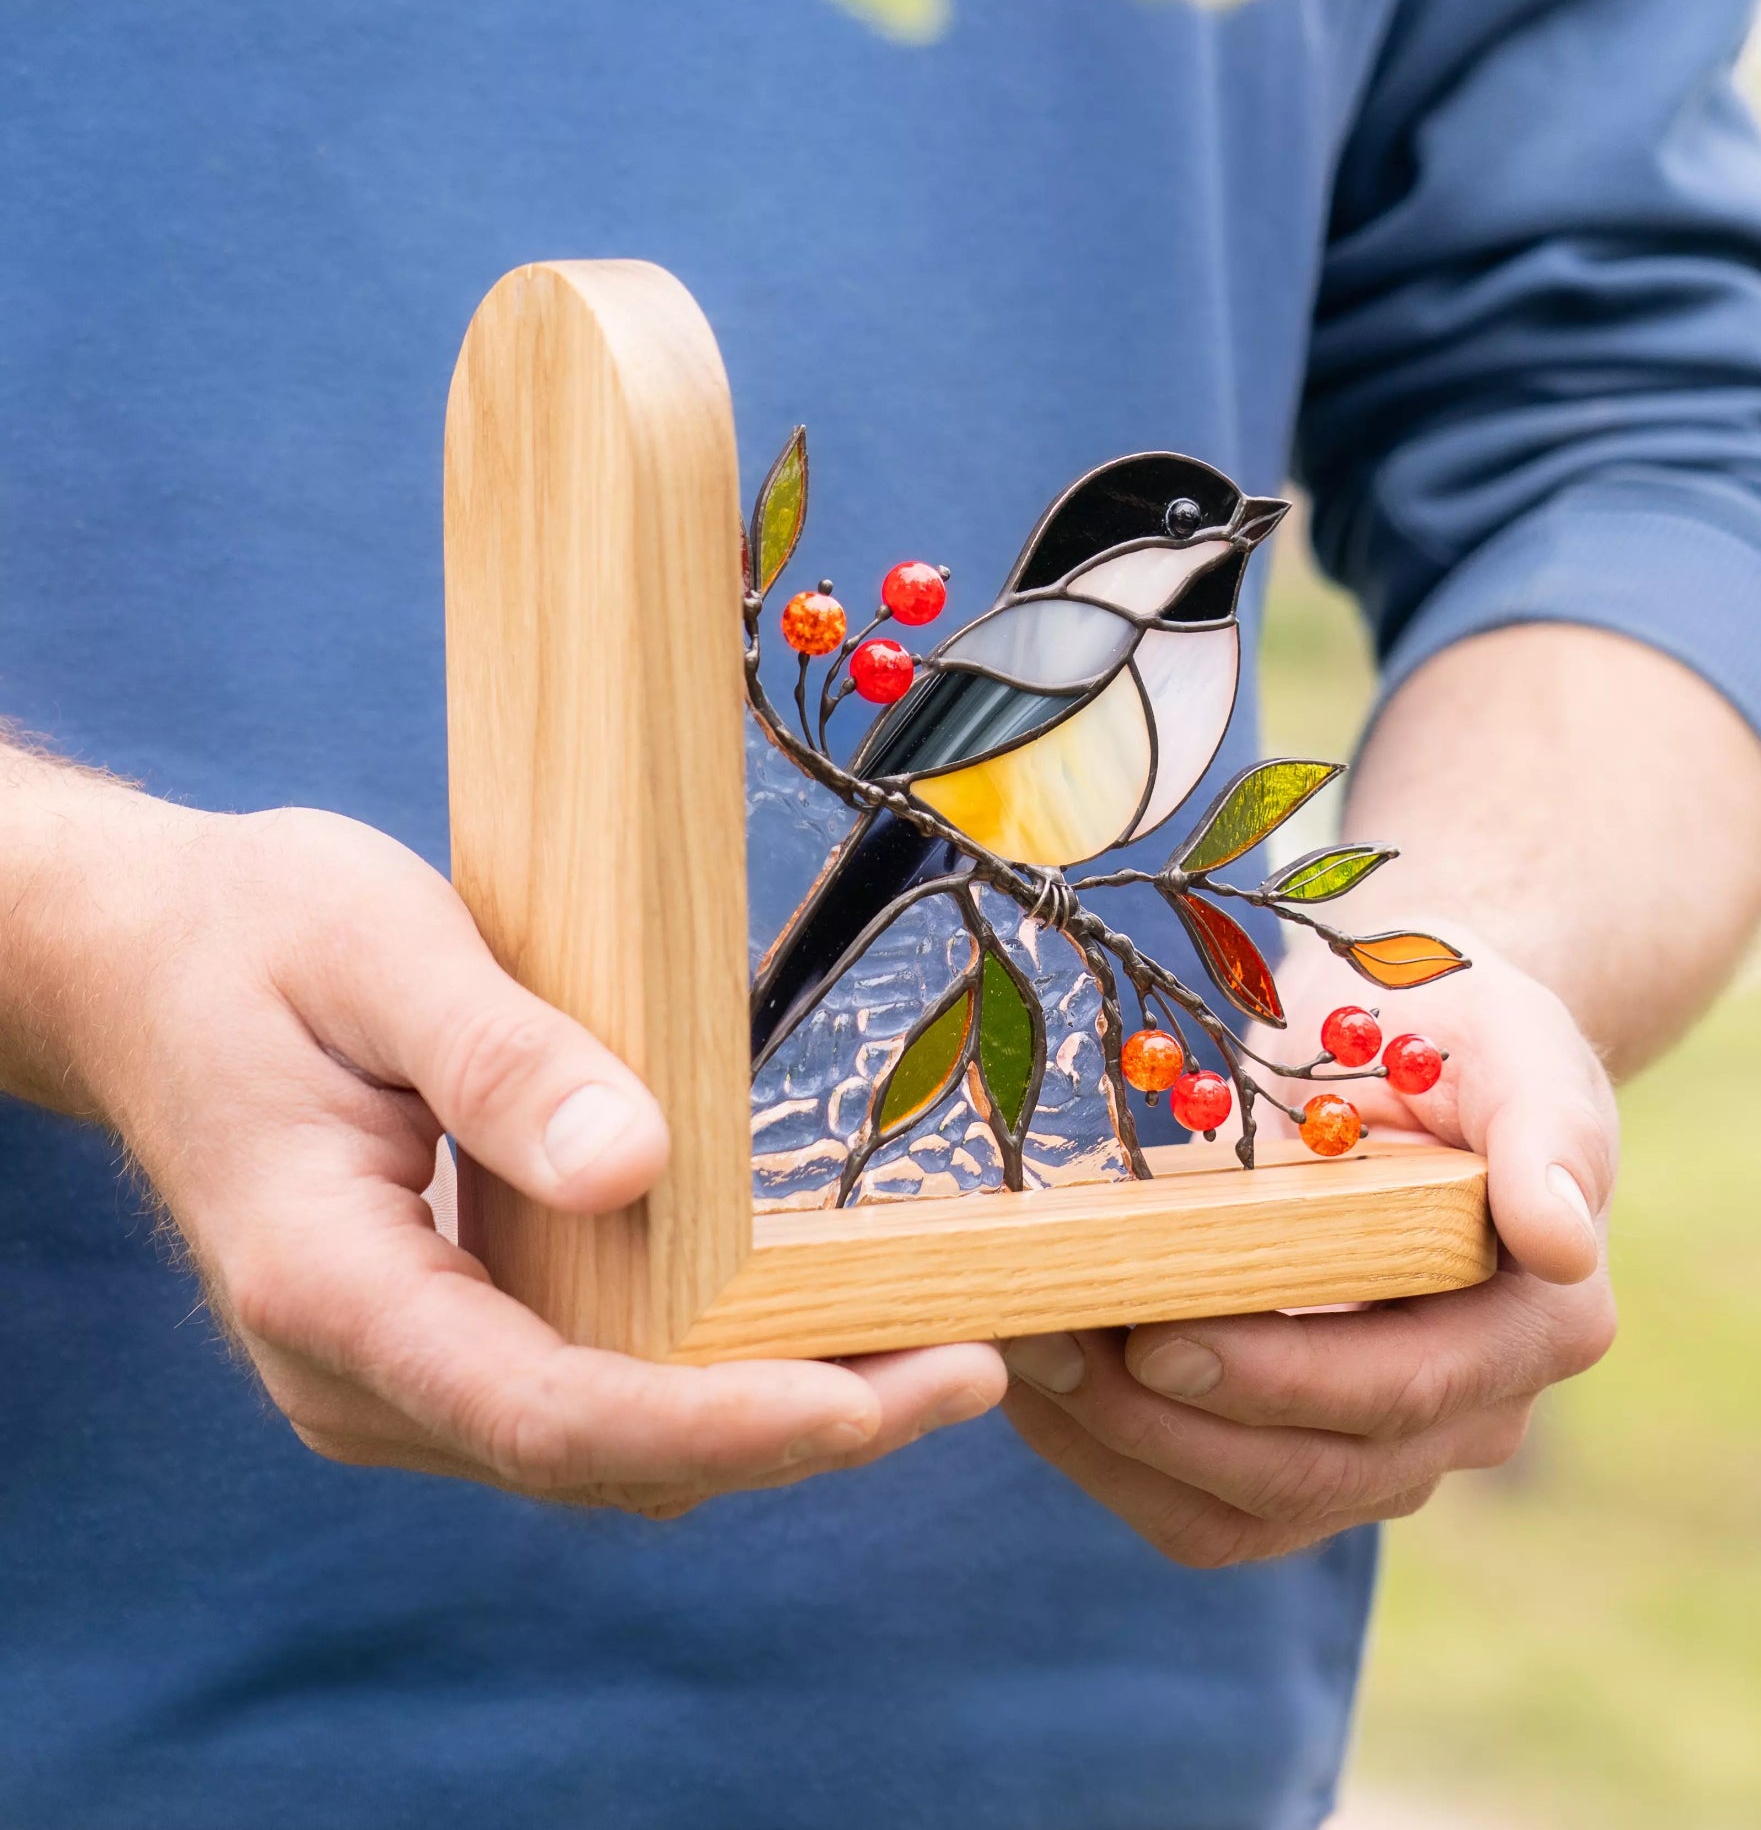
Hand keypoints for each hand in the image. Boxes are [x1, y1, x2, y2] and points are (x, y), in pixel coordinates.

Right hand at [41, 789, 1004, 1515]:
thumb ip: (498, 1062)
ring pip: (611, 1445)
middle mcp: (363, 1370)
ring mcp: (405, 1368)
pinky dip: (713, 1379)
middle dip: (795, 1431)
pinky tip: (820, 1324)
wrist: (157, 965)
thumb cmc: (259, 937)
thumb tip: (636, 1171)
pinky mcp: (449, 1334)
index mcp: (329, 1286)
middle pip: (604, 1455)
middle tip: (972, 1370)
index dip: (717, 1423)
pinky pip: (595, 1393)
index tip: (869, 1403)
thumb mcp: (377, 949)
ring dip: (771, 1417)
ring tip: (936, 1356)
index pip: (548, 1411)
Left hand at [999, 933, 1616, 1565]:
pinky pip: (1202, 1505)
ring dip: (1119, 1450)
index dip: (1278, 1380)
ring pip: (1243, 1512)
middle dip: (1165, 1420)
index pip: (1403, 1390)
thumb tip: (1560, 1242)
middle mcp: (1476, 1409)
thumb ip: (1547, 1131)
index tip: (1158, 1337)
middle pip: (1312, 1473)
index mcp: (1543, 1323)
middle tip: (1046, 1342)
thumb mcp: (1514, 1040)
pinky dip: (1110, 1460)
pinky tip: (1038, 1390)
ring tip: (1022, 1359)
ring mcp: (1388, 1445)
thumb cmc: (1456, 1028)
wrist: (1405, 1045)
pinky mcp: (1303, 1449)